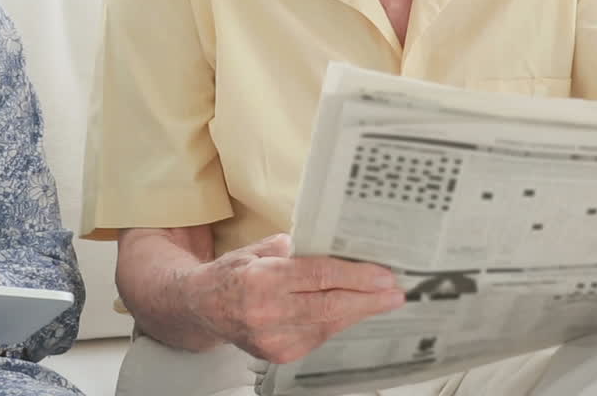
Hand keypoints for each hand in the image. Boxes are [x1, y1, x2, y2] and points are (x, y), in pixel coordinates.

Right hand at [181, 233, 404, 363]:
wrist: (201, 308)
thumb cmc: (230, 274)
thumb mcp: (255, 249)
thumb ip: (289, 247)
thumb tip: (328, 243)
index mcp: (263, 278)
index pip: (320, 276)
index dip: (356, 277)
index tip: (383, 275)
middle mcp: (268, 311)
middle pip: (330, 305)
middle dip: (368, 299)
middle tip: (396, 293)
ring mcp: (273, 337)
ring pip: (327, 324)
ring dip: (357, 312)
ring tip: (382, 301)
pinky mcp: (278, 354)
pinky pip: (317, 337)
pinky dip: (336, 323)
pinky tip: (352, 312)